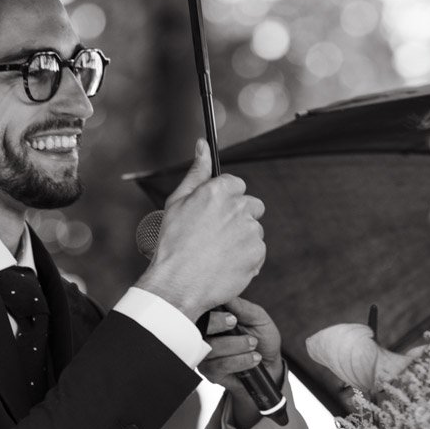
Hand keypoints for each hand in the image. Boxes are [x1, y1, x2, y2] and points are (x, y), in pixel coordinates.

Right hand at [137, 140, 265, 319]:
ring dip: (242, 238)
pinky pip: (257, 250)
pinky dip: (246, 258)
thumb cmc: (172, 244)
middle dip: (238, 217)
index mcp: (219, 191)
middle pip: (250, 205)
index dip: (224, 200)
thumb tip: (203, 144)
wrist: (177, 284)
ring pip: (253, 229)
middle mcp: (238, 207)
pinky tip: (226, 264)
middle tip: (216, 235)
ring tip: (218, 253)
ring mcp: (250, 230)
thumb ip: (196, 172)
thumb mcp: (177, 202)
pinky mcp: (257, 252)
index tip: (213, 214)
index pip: (236, 184)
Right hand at [200, 296, 283, 428]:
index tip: (230, 314)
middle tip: (234, 323)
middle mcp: (205, 336)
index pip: (201, 311)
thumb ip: (241, 307)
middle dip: (216, 323)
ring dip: (236, 345)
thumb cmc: (262, 338)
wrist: (271, 365)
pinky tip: (254, 358)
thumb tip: (226, 293)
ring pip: (211, 348)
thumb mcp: (257, 318)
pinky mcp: (211, 373)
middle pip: (197, 328)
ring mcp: (205, 355)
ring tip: (253, 343)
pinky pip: (219, 366)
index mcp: (213, 319)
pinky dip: (240, 360)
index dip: (210, 309)